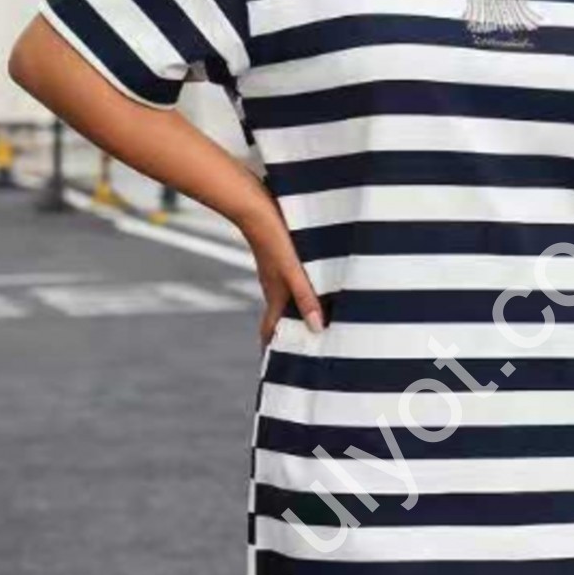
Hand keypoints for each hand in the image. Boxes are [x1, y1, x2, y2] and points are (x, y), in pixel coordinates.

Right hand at [243, 208, 324, 351]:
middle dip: (293, 334)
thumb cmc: (274, 238)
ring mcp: (276, 273)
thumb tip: (318, 328)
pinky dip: (303, 291)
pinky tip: (316, 284)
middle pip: (282, 318)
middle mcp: (274, 288)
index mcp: (275, 296)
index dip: (274, 351)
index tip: (280, 370)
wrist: (253, 204)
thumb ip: (306, 297)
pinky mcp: (280, 257)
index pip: (271, 332)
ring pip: (288, 299)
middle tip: (310, 349)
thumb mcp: (293, 271)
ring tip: (320, 322)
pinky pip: (293, 281)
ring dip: (300, 312)